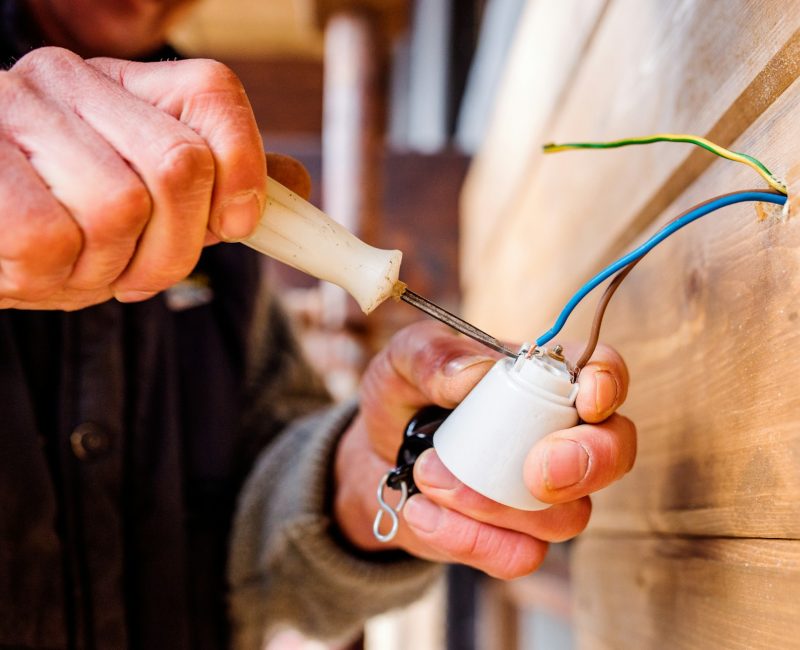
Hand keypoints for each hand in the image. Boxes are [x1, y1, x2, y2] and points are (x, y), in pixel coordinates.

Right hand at [0, 47, 266, 309]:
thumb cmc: (62, 220)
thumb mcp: (147, 200)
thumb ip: (215, 189)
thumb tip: (293, 184)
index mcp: (124, 88)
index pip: (214, 92)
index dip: (243, 167)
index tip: (236, 226)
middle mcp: (69, 82)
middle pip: (180, 164)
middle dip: (175, 249)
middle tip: (139, 277)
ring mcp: (15, 114)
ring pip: (120, 208)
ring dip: (107, 270)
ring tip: (78, 268)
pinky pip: (51, 241)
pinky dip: (55, 278)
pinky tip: (37, 270)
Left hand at [334, 321, 634, 578]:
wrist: (374, 456)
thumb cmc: (404, 396)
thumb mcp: (403, 361)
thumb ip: (434, 355)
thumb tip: (475, 374)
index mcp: (543, 378)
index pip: (600, 372)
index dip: (608, 383)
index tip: (587, 400)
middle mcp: (558, 435)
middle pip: (615, 452)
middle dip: (587, 462)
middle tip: (536, 471)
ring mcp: (544, 495)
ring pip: (565, 516)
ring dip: (492, 503)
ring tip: (427, 473)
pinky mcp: (514, 539)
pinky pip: (518, 556)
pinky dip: (467, 539)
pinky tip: (423, 511)